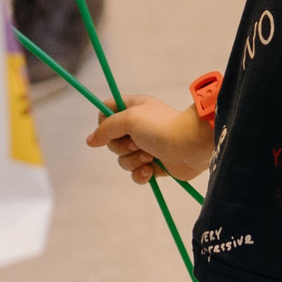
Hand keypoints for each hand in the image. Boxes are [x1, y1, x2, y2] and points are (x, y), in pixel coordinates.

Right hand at [87, 95, 216, 184]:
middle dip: (122, 146)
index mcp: (133, 108)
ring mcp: (146, 146)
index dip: (104, 122)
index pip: (107, 111)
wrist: (191, 146)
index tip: (110, 129)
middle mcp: (138, 126)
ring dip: (133, 160)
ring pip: (123, 159)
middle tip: (137, 143)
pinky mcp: (154, 165)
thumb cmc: (161, 127)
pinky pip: (136, 173)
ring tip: (149, 156)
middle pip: (112, 140)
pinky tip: (150, 171)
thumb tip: (90, 140)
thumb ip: (107, 128)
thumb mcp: (129, 119)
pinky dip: (141, 174)